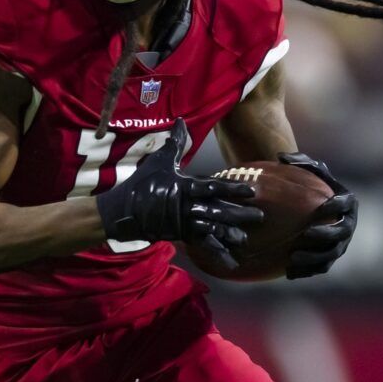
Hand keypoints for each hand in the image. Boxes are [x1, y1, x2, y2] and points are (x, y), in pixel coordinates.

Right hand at [98, 120, 261, 265]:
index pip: (213, 187)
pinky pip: (201, 244)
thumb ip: (174, 143)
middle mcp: (185, 206)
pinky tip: (231, 261)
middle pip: (217, 211)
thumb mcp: (159, 161)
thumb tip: (181, 120)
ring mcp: (182, 223)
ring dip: (230, 234)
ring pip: (211, 229)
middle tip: (260, 216)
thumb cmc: (141, 184)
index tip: (251, 190)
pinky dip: (216, 253)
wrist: (122, 212)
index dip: (232, 188)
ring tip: (246, 237)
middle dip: (239, 214)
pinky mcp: (179, 235)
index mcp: (184, 186)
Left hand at [278, 151, 357, 279]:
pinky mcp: (329, 259)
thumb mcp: (307, 171)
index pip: (345, 204)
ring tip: (293, 258)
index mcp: (347, 203)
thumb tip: (280, 157)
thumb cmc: (309, 185)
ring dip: (313, 258)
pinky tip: (288, 273)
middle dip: (325, 235)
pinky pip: (319, 268)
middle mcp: (347, 225)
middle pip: (340, 232)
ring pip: (330, 255)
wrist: (309, 208)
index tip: (321, 207)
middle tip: (306, 234)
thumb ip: (299, 161)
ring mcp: (340, 244)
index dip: (336, 206)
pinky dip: (306, 272)